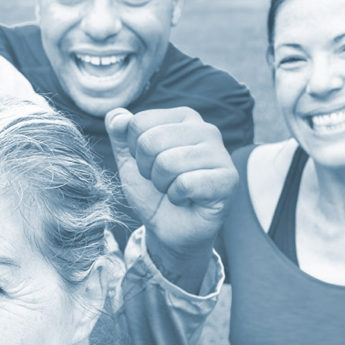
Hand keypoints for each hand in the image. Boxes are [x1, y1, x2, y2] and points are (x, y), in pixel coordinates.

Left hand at [106, 107, 236, 261]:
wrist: (169, 229)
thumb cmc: (152, 192)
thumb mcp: (128, 160)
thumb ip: (120, 134)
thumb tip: (116, 115)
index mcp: (183, 118)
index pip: (139, 122)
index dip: (134, 151)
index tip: (149, 165)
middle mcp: (206, 129)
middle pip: (151, 141)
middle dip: (147, 169)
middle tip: (162, 181)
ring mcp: (220, 153)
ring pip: (167, 163)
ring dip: (162, 184)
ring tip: (174, 189)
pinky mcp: (228, 179)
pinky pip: (185, 183)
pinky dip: (177, 197)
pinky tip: (187, 199)